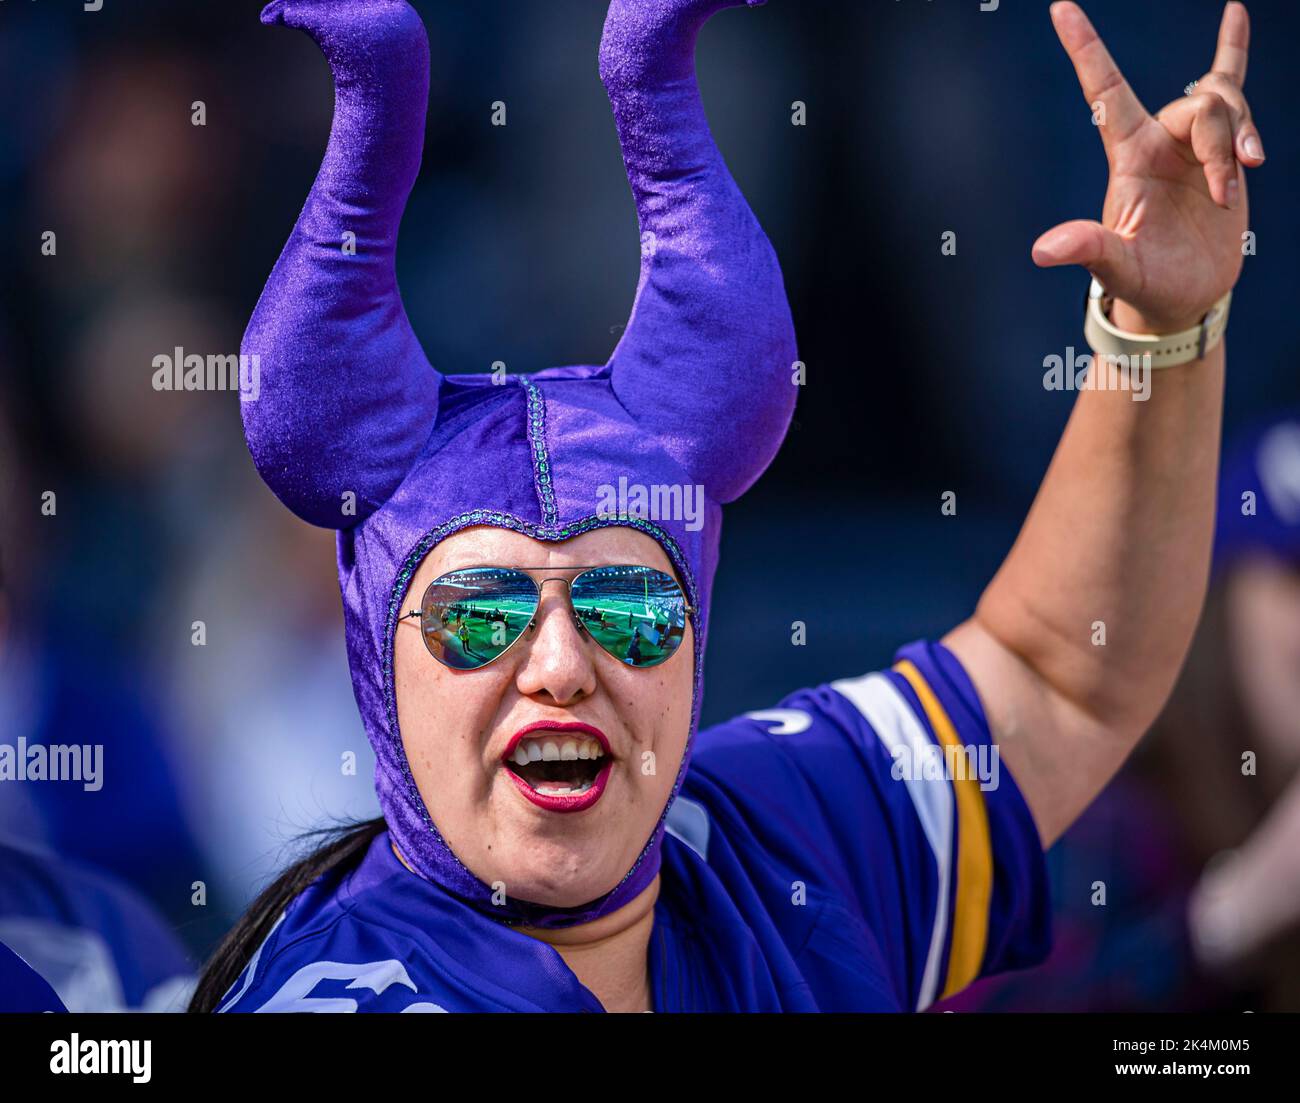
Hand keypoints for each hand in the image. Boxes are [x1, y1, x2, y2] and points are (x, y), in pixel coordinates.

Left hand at [1033, 2, 1261, 333]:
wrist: (1182, 296)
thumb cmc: (1146, 284)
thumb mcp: (1119, 270)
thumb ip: (1089, 252)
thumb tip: (1043, 251)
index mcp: (1128, 158)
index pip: (1103, 92)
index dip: (1085, 50)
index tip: (1060, 9)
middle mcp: (1157, 141)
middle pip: (1200, 104)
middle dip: (1222, 142)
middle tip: (1223, 194)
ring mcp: (1190, 142)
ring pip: (1225, 101)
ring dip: (1242, 136)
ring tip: (1241, 180)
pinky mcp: (1222, 148)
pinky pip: (1229, 85)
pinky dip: (1232, 49)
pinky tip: (1234, 11)